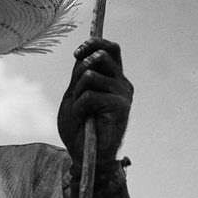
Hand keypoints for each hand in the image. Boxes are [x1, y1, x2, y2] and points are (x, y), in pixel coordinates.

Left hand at [57, 38, 132, 172]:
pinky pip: (90, 95)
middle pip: (102, 55)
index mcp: (113, 79)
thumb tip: (83, 53)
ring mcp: (123, 94)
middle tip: (77, 91)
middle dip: (80, 70)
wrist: (85, 154)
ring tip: (81, 111)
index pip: (111, 48)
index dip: (94, 43)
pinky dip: (79, 108)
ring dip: (77, 95)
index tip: (77, 53)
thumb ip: (80, 75)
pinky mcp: (120, 106)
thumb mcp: (74, 95)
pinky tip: (85, 119)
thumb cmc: (79, 128)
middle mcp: (122, 84)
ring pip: (90, 76)